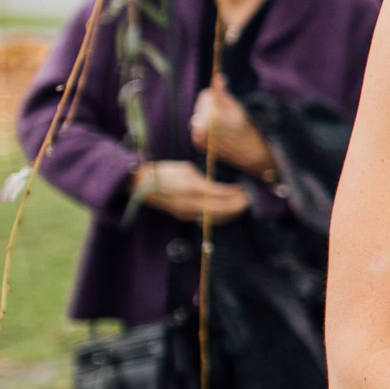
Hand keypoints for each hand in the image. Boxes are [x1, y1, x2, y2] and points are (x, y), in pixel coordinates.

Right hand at [131, 160, 251, 222]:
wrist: (140, 185)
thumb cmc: (164, 172)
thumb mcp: (186, 169)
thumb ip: (204, 179)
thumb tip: (219, 185)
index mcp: (192, 187)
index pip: (221, 194)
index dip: (236, 194)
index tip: (246, 190)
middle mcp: (190, 203)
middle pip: (222, 209)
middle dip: (238, 205)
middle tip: (249, 199)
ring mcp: (186, 213)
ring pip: (216, 218)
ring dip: (232, 213)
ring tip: (242, 206)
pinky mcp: (184, 217)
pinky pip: (207, 220)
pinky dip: (221, 217)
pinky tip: (228, 211)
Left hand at [189, 77, 273, 176]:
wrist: (248, 153)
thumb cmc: (245, 129)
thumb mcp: (237, 108)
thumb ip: (223, 93)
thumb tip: (218, 77)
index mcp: (211, 115)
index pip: (205, 95)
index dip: (217, 97)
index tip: (226, 104)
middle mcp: (201, 126)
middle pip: (200, 106)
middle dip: (210, 107)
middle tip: (226, 117)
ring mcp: (198, 136)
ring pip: (197, 117)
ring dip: (207, 118)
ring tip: (221, 125)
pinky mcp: (197, 143)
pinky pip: (196, 128)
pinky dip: (205, 128)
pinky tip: (216, 132)